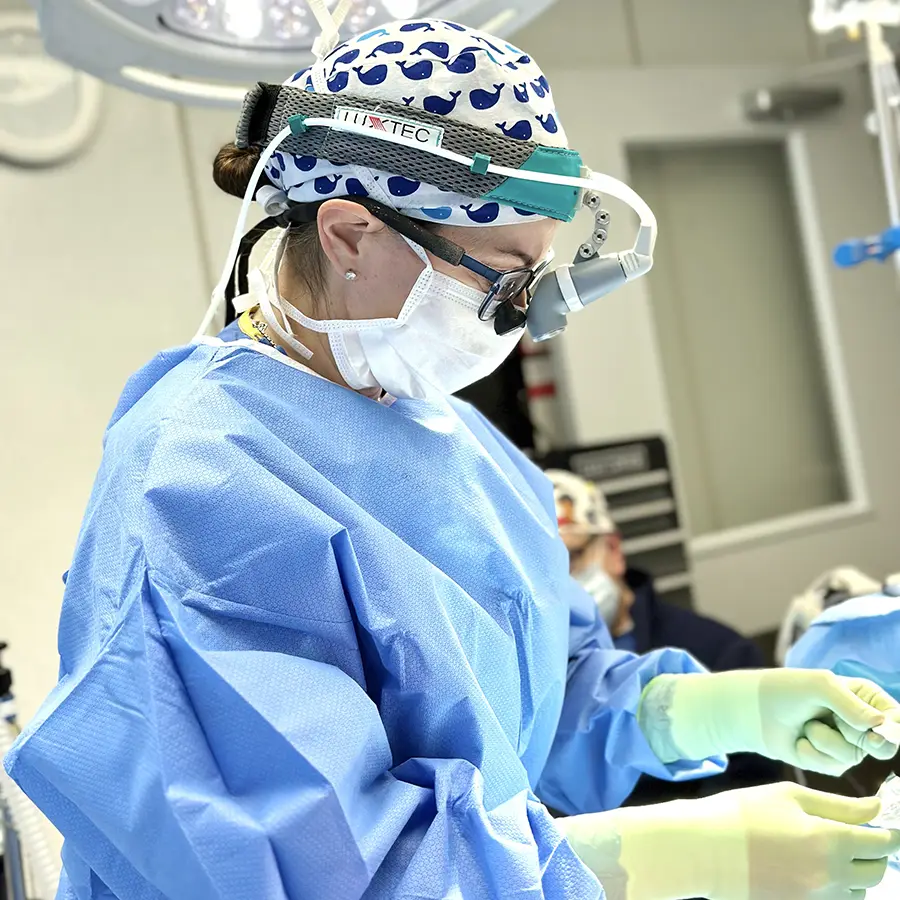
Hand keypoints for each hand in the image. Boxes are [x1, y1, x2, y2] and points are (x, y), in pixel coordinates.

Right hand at [559, 782, 899, 899]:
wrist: (704, 848)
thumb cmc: (743, 812)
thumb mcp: (789, 795)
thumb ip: (839, 804)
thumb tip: (876, 807)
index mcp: (832, 842)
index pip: (883, 843)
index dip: (885, 831)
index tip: (880, 823)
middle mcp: (832, 877)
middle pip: (877, 872)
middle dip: (873, 853)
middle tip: (856, 835)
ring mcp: (818, 898)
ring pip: (860, 891)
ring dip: (856, 873)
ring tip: (831, 852)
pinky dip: (837, 887)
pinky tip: (814, 868)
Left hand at [643, 669, 899, 774]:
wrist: (754, 711)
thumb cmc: (787, 690)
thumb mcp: (820, 687)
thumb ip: (852, 705)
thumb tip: (881, 726)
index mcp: (865, 696)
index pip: (894, 717)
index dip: (892, 729)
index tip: (880, 732)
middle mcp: (861, 722)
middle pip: (885, 745)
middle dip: (864, 740)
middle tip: (850, 732)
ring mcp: (847, 744)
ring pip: (853, 756)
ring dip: (825, 740)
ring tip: (806, 724)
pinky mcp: (830, 762)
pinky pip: (833, 767)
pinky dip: (813, 753)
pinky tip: (799, 740)